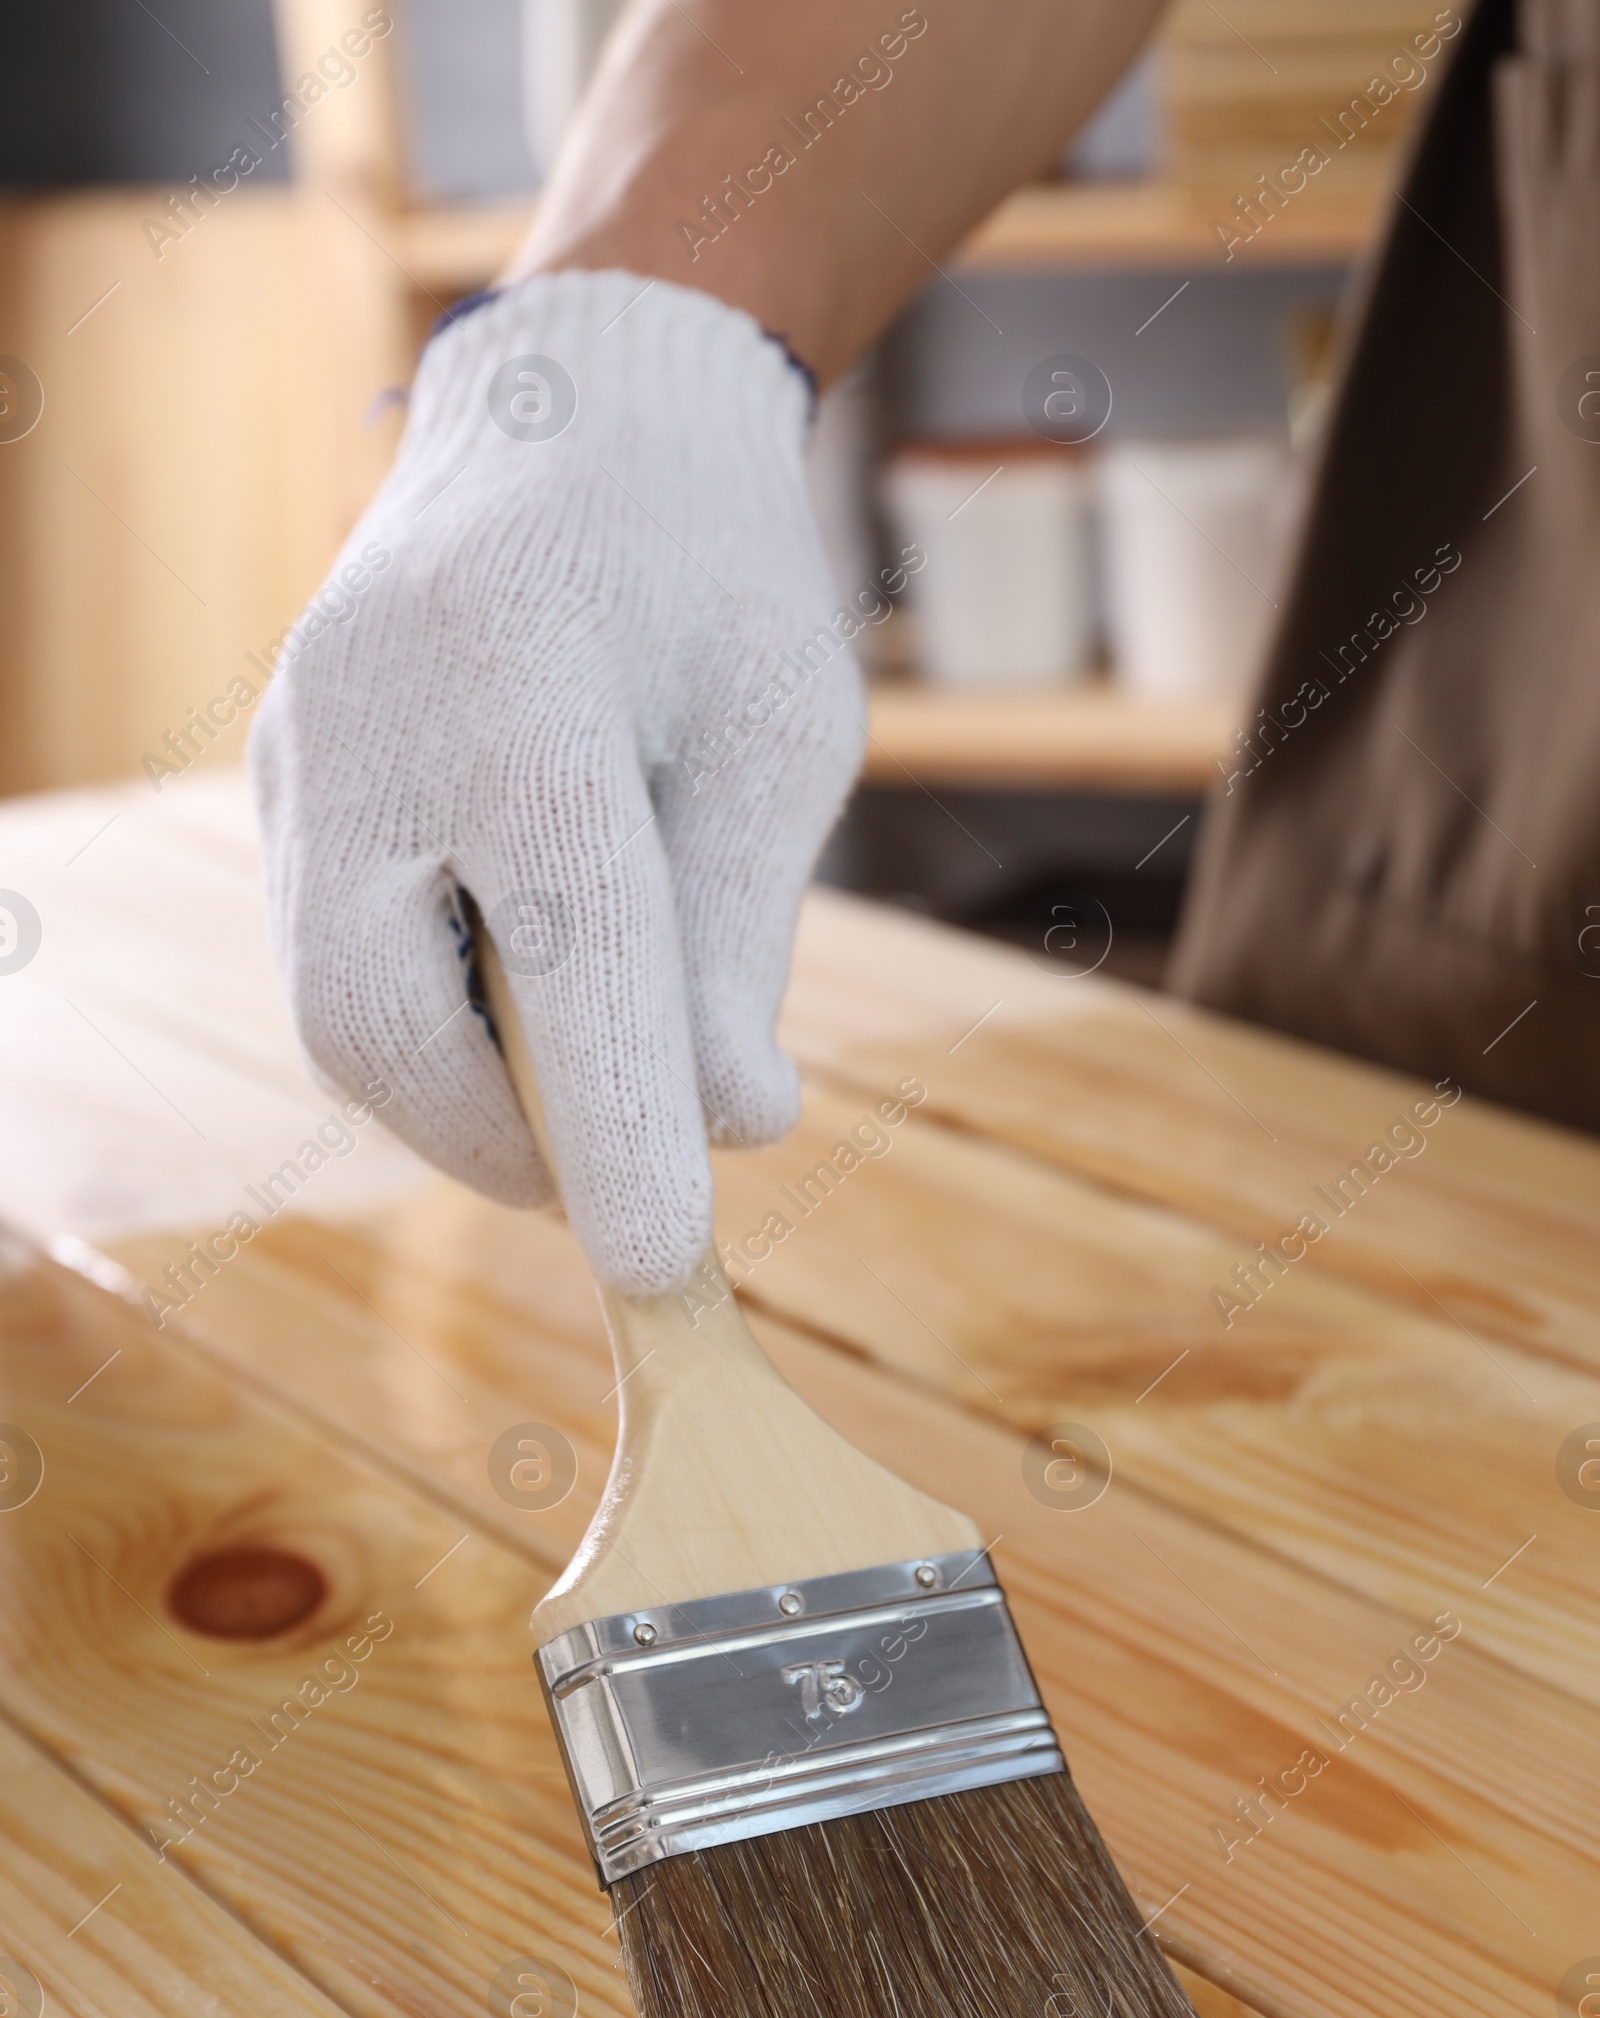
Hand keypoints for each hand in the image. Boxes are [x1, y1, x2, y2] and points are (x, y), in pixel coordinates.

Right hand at [251, 271, 866, 1292]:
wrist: (575, 412)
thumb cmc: (708, 570)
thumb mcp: (781, 729)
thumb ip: (745, 933)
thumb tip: (729, 1128)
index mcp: (519, 675)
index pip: (567, 945)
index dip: (617, 1121)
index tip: (666, 1264)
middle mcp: (367, 717)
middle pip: (383, 1017)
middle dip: (505, 1144)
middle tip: (622, 1194)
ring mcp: (298, 752)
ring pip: (337, 1017)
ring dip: (462, 1106)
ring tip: (587, 1110)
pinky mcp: (280, 786)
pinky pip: (330, 967)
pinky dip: (428, 1038)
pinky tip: (520, 1025)